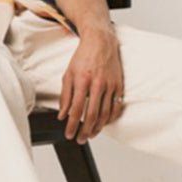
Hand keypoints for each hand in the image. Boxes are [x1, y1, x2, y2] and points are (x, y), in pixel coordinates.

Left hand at [57, 25, 125, 142]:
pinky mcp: (119, 85)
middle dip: (85, 131)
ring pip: (105, 114)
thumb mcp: (68, 74)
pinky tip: (104, 123)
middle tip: (80, 139)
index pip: (76, 110)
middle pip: (92, 115)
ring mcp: (110, 85)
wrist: (100, 42)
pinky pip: (116, 107)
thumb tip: (62, 115)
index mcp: (82, 81)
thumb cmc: (83, 57)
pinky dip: (111, 118)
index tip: (69, 134)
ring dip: (98, 128)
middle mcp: (97, 84)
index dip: (72, 125)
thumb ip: (65, 96)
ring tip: (91, 134)